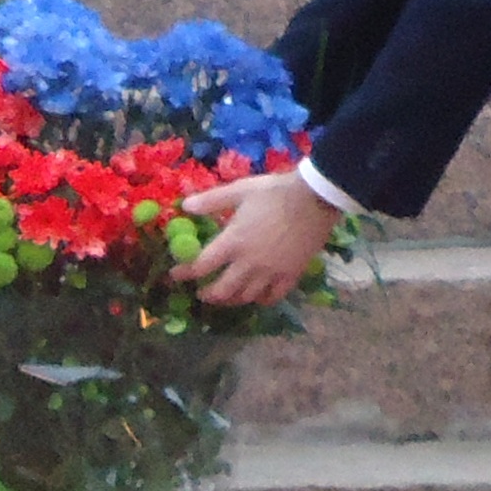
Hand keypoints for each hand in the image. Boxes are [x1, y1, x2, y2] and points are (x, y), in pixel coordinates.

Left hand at [174, 169, 339, 306]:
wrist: (315, 198)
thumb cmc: (275, 192)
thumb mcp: (239, 190)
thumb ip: (211, 200)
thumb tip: (185, 206)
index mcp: (233, 242)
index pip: (201, 266)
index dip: (184, 273)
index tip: (176, 274)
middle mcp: (249, 263)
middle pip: (222, 291)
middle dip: (208, 294)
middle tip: (202, 292)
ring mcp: (271, 273)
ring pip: (246, 297)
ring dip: (232, 300)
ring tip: (227, 296)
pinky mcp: (291, 275)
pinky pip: (273, 297)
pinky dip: (262, 300)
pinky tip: (258, 297)